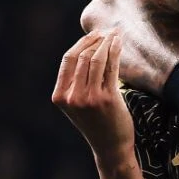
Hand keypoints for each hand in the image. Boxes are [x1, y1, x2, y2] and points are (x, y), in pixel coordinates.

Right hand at [52, 33, 133, 157]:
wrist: (110, 147)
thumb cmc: (96, 122)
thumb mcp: (78, 103)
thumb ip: (76, 81)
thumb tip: (87, 46)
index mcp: (60, 96)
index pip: (68, 60)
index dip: (81, 43)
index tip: (95, 33)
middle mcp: (72, 97)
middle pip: (82, 57)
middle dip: (96, 39)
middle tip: (108, 31)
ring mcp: (89, 98)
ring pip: (96, 59)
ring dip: (107, 43)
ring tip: (116, 34)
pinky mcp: (107, 99)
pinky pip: (110, 67)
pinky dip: (115, 51)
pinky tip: (119, 43)